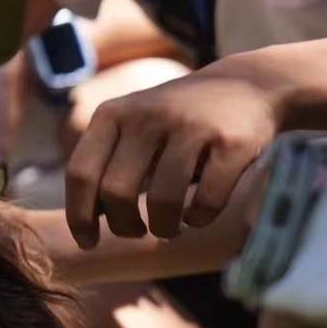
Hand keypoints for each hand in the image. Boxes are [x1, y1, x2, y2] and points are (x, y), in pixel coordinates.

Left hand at [65, 65, 285, 248]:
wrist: (248, 85)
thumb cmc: (176, 120)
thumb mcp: (133, 125)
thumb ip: (106, 162)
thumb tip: (82, 220)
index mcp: (113, 114)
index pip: (81, 173)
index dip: (79, 215)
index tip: (88, 242)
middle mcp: (147, 116)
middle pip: (116, 193)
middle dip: (124, 226)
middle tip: (138, 232)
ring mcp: (190, 126)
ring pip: (161, 203)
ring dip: (164, 228)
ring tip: (169, 228)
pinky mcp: (231, 142)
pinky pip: (206, 202)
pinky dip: (199, 219)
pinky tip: (198, 215)